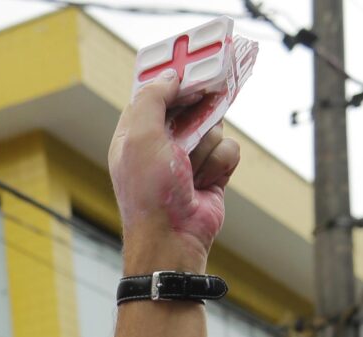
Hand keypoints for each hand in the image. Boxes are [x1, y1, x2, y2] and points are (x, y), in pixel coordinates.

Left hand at [108, 72, 240, 271]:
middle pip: (191, 106)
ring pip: (214, 126)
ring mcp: (187, 159)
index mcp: (135, 136)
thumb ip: (152, 100)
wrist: (173, 238)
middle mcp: (160, 145)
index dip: (172, 82)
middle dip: (198, 112)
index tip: (190, 72)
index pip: (154, 96)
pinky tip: (205, 183)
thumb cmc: (150, 192)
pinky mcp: (211, 172)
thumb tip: (170, 76)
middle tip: (198, 118)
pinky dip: (220, 164)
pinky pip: (228, 149)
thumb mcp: (140, 137)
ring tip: (190, 170)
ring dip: (206, 145)